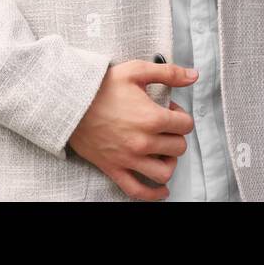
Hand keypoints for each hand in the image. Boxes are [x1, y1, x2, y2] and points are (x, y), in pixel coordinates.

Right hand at [68, 60, 198, 200]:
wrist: (69, 104)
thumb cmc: (102, 86)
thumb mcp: (136, 71)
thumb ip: (168, 73)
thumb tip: (194, 76)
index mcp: (151, 118)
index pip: (186, 125)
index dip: (181, 116)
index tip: (170, 111)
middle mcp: (143, 142)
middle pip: (178, 148)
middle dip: (176, 136)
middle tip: (165, 128)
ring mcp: (128, 158)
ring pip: (165, 172)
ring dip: (169, 162)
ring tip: (163, 151)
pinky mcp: (114, 169)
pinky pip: (137, 190)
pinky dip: (153, 193)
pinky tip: (162, 189)